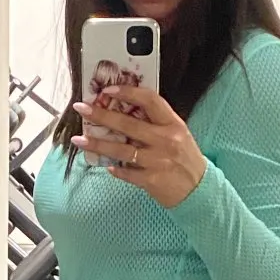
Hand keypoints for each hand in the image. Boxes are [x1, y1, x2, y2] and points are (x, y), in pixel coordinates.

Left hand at [73, 87, 207, 207]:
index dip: (127, 92)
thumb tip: (123, 110)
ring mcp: (158, 161)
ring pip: (121, 150)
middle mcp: (166, 140)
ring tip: (79, 139)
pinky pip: (126, 173)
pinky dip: (114, 169)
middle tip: (82, 109)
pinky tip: (105, 165)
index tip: (107, 90)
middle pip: (128, 124)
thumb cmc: (185, 159)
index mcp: (173, 124)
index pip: (149, 100)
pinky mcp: (151, 180)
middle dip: (101, 115)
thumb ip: (155, 122)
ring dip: (97, 144)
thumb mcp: (177, 134)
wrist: (199, 190)